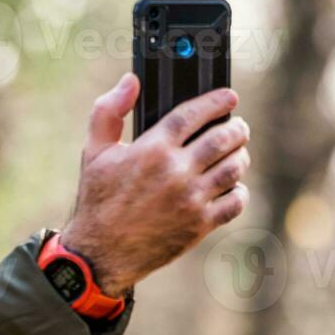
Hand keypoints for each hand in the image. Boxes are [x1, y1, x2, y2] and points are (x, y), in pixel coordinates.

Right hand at [59, 73, 251, 298]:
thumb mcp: (94, 151)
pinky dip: (239, 191)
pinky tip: (232, 187)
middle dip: (237, 128)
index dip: (216, 101)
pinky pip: (234, 202)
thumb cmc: (98, 200)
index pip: (193, 114)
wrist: (101, 253)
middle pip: (222, 138)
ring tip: (237, 153)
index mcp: (152, 149)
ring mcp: (190, 199)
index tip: (230, 96)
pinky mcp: (199, 225)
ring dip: (240, 156)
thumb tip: (130, 81)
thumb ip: (109, 110)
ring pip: (233, 168)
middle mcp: (175, 172)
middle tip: (238, 127)